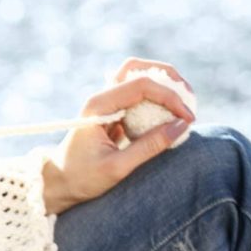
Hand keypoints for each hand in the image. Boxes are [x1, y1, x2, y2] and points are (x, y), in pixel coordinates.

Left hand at [42, 57, 195, 214]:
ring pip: (139, 79)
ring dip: (164, 87)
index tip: (189, 118)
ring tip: (185, 107)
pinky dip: (158, 101)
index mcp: (98, 106)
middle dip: (168, 78)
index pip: (140, 85)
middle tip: (191, 99)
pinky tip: (172, 116)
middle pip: (137, 69)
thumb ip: (150, 146)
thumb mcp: (118, 167)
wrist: (59, 181)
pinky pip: (139, 97)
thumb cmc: (82, 176)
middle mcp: (101, 98)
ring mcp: (107, 103)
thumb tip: (182, 125)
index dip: (170, 97)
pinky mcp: (113, 112)